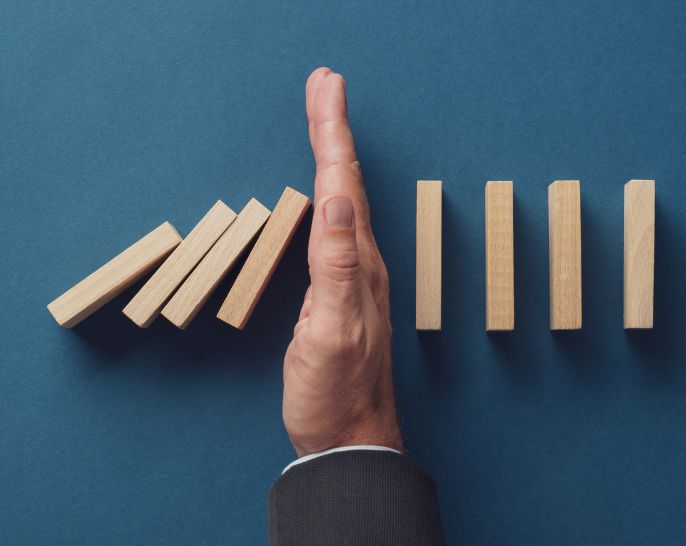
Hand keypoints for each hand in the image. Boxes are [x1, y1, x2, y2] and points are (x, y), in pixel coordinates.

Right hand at [282, 68, 402, 456]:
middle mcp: (361, 263)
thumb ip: (337, 268)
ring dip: (332, 154)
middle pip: (345, 181)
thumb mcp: (330, 332)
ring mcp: (353, 278)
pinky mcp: (340, 293)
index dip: (332, 132)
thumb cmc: (335, 393)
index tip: (326, 86)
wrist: (349, 439)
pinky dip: (327, 193)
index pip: (341, 184)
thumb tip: (337, 200)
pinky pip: (335, 227)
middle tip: (324, 85)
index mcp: (357, 264)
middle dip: (333, 128)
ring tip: (324, 120)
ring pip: (342, 199)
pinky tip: (325, 193)